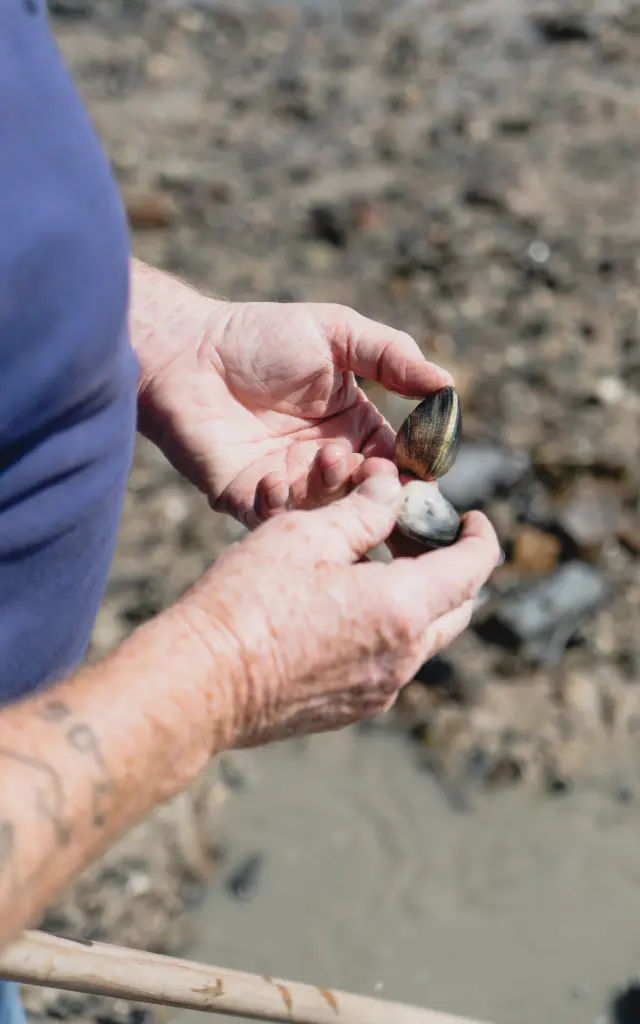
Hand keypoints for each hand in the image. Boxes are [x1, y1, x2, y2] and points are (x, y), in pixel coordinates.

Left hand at [134, 273, 450, 527]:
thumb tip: (447, 384)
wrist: (186, 350)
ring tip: (327, 457)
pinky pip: (275, 519)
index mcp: (355, 430)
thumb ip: (392, 355)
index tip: (422, 471)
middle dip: (378, 492)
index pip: (399, 465)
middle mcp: (327, 465)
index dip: (414, 472)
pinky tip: (276, 476)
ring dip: (333, 491)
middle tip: (374, 471)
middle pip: (368, 499)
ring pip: (327, 512)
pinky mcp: (248, 499)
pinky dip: (281, 504)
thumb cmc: (260, 335)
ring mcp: (289, 486)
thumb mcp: (337, 333)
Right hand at [177, 475, 499, 748]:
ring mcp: (378, 690)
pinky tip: (344, 609)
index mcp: (401, 609)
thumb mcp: (306, 536)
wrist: (200, 684)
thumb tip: (392, 490)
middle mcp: (402, 658)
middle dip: (452, 569)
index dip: (480, 537)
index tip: (472, 519)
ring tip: (376, 568)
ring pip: (423, 639)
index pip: (472, 569)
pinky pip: (390, 665)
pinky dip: (387, 631)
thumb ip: (362, 511)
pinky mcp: (350, 709)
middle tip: (420, 537)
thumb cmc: (247, 601)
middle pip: (457, 610)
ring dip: (417, 601)